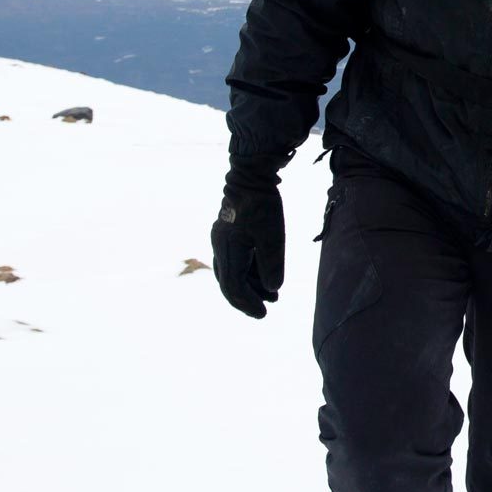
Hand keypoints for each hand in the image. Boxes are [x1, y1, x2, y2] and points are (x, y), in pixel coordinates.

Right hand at [211, 166, 284, 317]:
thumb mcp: (272, 237)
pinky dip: (248, 273)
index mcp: (227, 250)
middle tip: (264, 312)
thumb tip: (272, 289)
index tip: (263, 314)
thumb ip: (271, 265)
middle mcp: (219, 248)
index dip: (248, 304)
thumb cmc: (262, 205)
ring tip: (271, 296)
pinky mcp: (228, 235)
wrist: (250, 176)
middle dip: (246, 300)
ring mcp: (222, 241)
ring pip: (231, 273)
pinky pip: (234, 262)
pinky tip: (264, 278)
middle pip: (229, 283)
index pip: (234, 287)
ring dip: (249, 287)